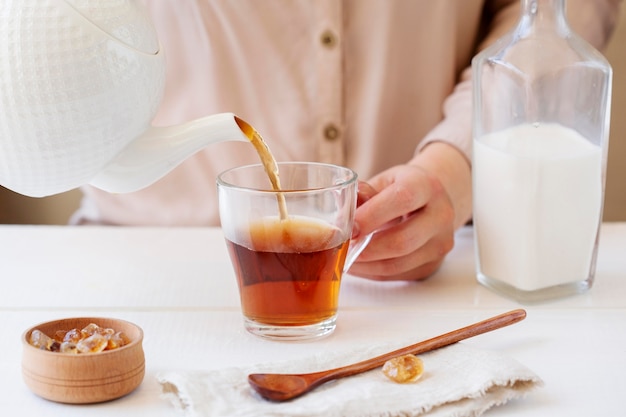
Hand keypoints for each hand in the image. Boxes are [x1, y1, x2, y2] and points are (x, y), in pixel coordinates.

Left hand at [349, 142, 470, 280]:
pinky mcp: (433, 264)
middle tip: (343, 248)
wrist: (430, 200)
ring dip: (366, 265)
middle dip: (366, 249)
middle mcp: (440, 214)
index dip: (372, 215)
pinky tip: (359, 264)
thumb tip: (342, 217)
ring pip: (398, 264)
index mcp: (425, 185)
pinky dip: (372, 272)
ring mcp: (440, 242)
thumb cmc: (400, 188)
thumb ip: (362, 194)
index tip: (349, 228)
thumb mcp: (382, 181)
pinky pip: (397, 275)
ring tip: (345, 258)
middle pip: (403, 240)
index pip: (403, 199)